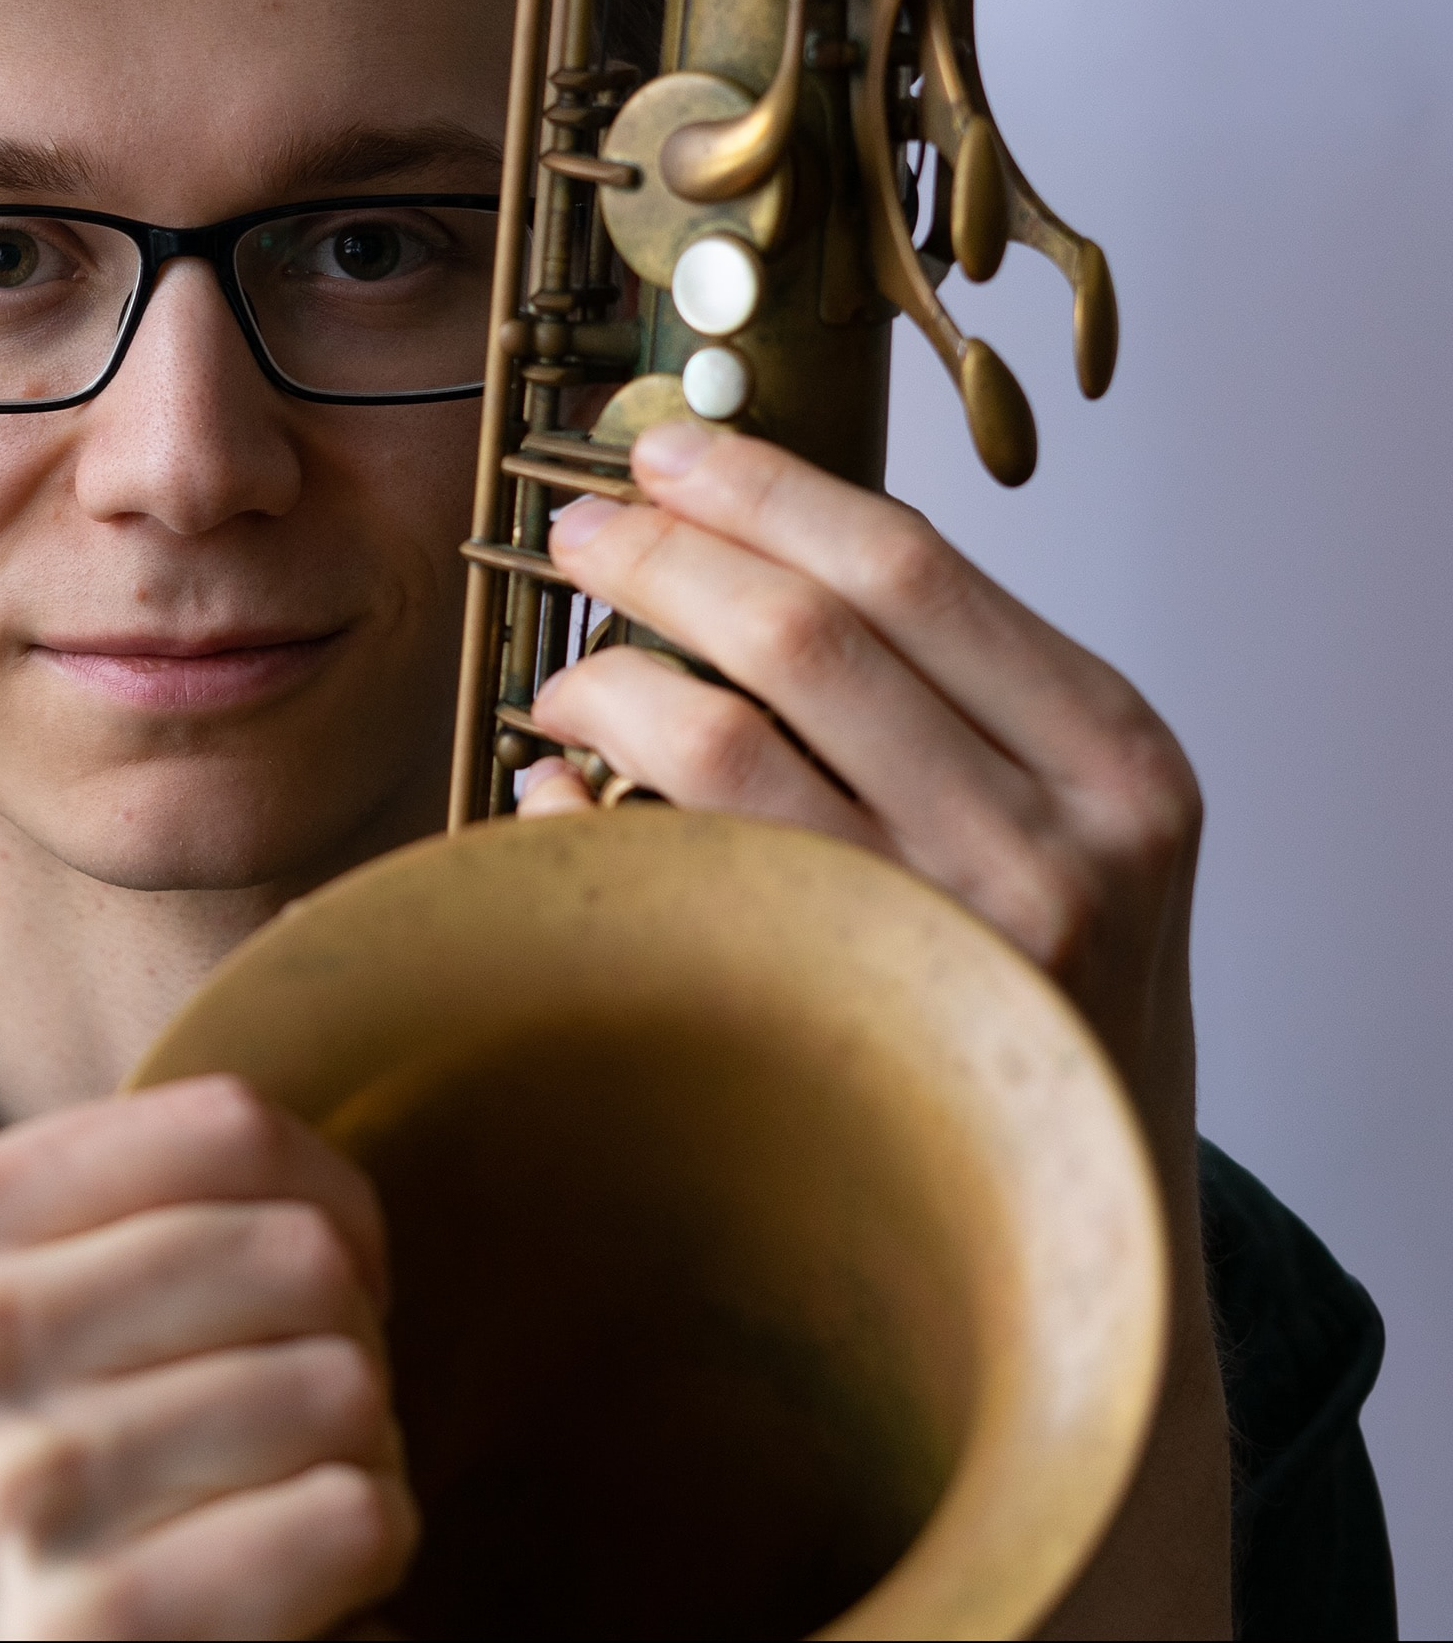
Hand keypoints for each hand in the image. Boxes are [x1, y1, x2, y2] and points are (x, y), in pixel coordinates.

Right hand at [0, 1074, 417, 1639]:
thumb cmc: (16, 1523)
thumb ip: (105, 1193)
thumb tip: (307, 938)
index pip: (227, 1123)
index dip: (322, 1196)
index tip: (310, 1275)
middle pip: (299, 1247)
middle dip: (346, 1338)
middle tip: (304, 1411)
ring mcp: (8, 1492)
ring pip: (345, 1380)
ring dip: (360, 1456)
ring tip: (287, 1500)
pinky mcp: (98, 1626)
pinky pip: (354, 1513)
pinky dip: (365, 1552)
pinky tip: (298, 1591)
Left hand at [522, 418, 1229, 1637]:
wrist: (1087, 1218)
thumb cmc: (1045, 978)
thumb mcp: (1058, 808)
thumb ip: (939, 677)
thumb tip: (734, 528)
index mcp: (1113, 755)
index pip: (907, 567)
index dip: (760, 488)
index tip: (666, 450)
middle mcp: (1054, 848)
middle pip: (800, 633)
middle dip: (658, 557)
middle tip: (574, 530)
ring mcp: (944, 951)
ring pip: (716, 741)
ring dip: (603, 680)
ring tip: (563, 675)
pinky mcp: (835, 1030)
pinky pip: (659, 873)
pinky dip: (583, 809)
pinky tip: (554, 787)